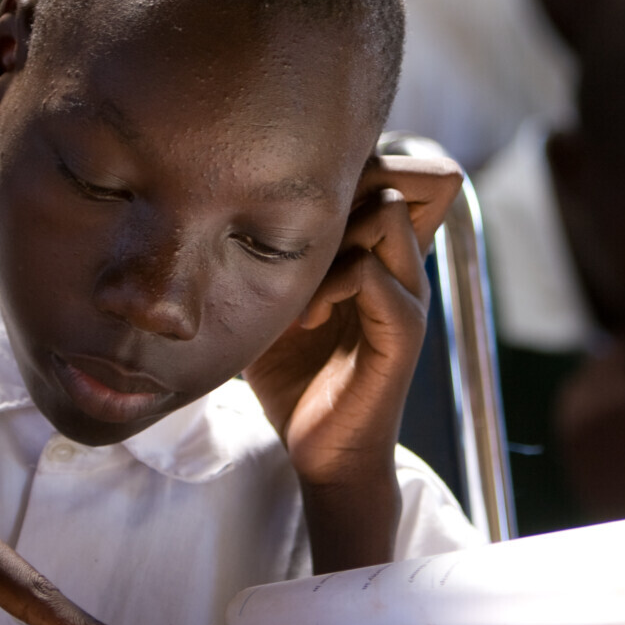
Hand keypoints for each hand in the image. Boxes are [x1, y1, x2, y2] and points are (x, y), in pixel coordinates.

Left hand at [244, 155, 460, 569]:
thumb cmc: (294, 378)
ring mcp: (408, 299)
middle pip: (400, 177)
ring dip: (334, 238)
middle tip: (296, 240)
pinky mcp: (402, 335)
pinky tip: (305, 318)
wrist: (322, 454)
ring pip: (389, 213)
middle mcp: (403, 269)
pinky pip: (376, 276)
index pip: (390, 175)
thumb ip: (268, 252)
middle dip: (341, 194)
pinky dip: (333, 285)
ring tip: (300, 288)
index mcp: (380, 256)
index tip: (291, 211)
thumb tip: (215, 204)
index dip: (352, 170)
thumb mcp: (274, 299)